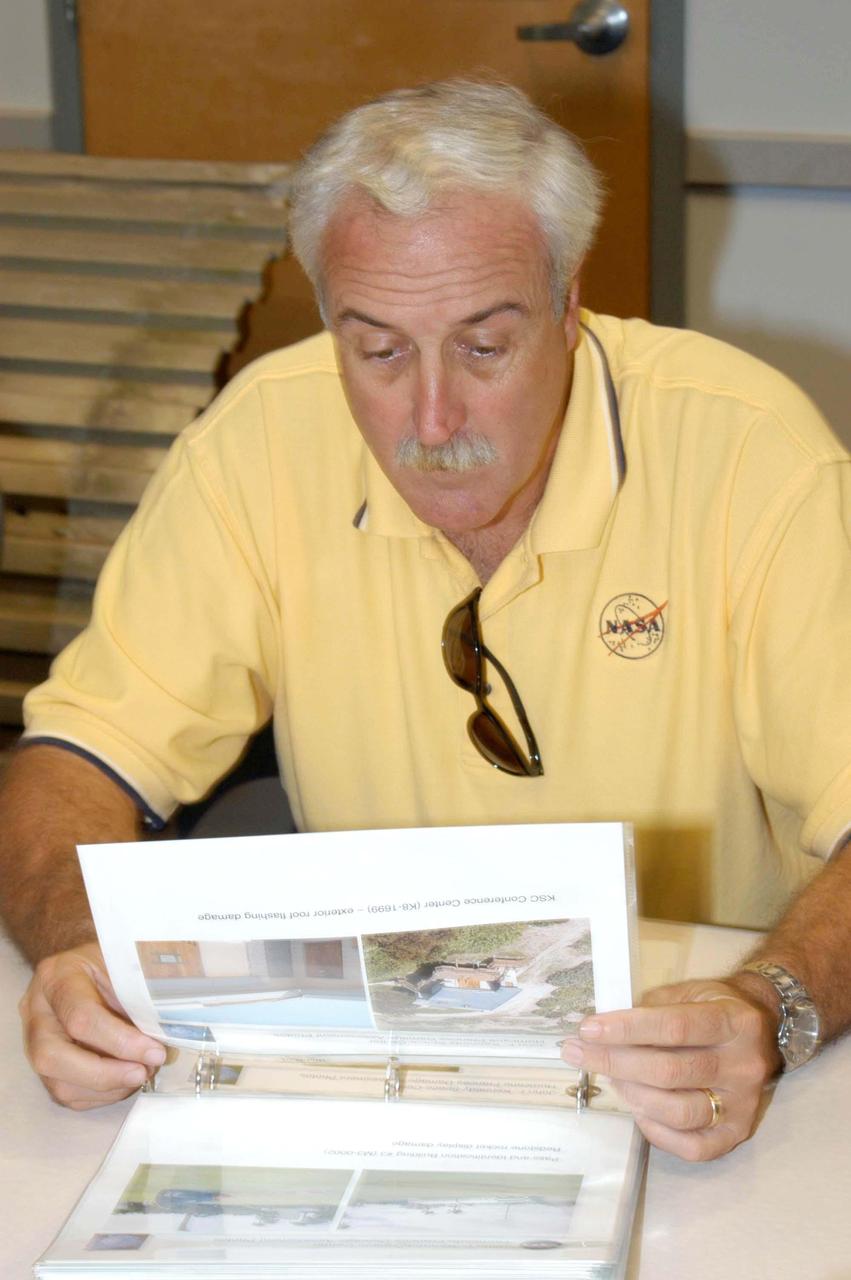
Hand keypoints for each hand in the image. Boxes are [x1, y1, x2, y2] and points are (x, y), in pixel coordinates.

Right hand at [19, 941, 166, 1109]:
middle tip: (142, 1073)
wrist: (95, 966)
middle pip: (53, 1056)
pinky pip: (67, 1094)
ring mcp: (34, 1041)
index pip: (79, 1015)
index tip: (154, 1052)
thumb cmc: (115, 962)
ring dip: (106, 1088)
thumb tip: (166, 1034)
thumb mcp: (128, 964)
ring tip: (140, 1074)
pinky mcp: (46, 1065)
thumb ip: (141, 995)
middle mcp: (37, 1011)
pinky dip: (101, 1095)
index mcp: (56, 976)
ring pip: (58, 1083)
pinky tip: (126, 1081)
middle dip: (103, 1074)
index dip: (119, 1040)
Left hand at [561, 979, 781, 1159]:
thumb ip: (652, 1008)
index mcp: (733, 1021)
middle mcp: (744, 1065)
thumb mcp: (690, 993)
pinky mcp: (739, 1132)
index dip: (627, 1029)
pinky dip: (657, 1131)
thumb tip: (603, 1028)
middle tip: (578, 1052)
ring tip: (610, 1078)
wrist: (762, 1030)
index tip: (588, 1029)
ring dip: (633, 1095)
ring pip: (679, 1111)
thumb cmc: (714, 1008)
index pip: (674, 1027)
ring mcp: (744, 1104)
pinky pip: (693, 1146)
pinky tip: (636, 1109)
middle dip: (615, 1061)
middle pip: (671, 1071)